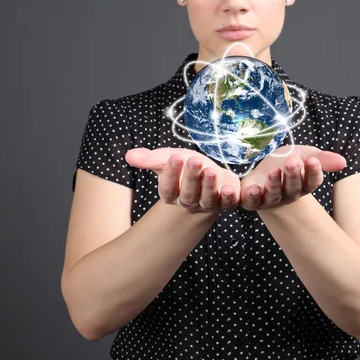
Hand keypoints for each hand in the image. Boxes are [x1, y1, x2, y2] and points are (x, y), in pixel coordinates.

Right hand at [125, 147, 240, 213]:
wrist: (211, 176)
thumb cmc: (187, 167)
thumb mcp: (170, 158)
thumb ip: (151, 159)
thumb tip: (129, 155)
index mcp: (173, 193)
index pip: (168, 189)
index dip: (170, 176)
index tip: (175, 158)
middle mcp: (190, 202)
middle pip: (188, 195)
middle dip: (191, 178)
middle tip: (195, 161)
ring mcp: (209, 204)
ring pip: (208, 199)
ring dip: (209, 186)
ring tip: (211, 171)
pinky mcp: (228, 202)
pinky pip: (229, 203)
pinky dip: (230, 198)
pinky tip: (229, 189)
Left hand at [239, 145, 346, 210]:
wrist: (260, 170)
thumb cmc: (283, 162)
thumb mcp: (302, 154)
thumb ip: (321, 158)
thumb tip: (343, 161)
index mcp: (303, 184)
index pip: (311, 181)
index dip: (313, 172)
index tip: (312, 161)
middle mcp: (288, 194)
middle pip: (293, 188)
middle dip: (293, 175)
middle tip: (293, 161)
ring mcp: (270, 199)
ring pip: (274, 195)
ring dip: (274, 184)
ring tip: (274, 171)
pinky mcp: (252, 201)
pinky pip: (253, 202)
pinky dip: (252, 196)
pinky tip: (254, 188)